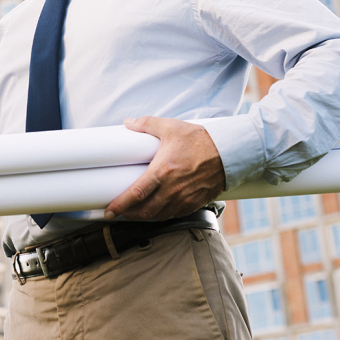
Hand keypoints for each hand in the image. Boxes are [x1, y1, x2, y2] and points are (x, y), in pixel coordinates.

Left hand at [104, 116, 225, 221]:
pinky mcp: (195, 203)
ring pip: (159, 216)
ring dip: (145, 217)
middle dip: (128, 215)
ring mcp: (185, 198)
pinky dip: (162, 216)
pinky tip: (157, 211)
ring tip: (134, 213)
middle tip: (118, 213)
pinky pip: (175, 215)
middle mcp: (173, 189)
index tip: (109, 211)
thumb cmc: (200, 139)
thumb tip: (128, 123)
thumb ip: (146, 124)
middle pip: (145, 211)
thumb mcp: (171, 127)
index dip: (120, 205)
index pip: (136, 194)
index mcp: (163, 171)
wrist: (230, 152)